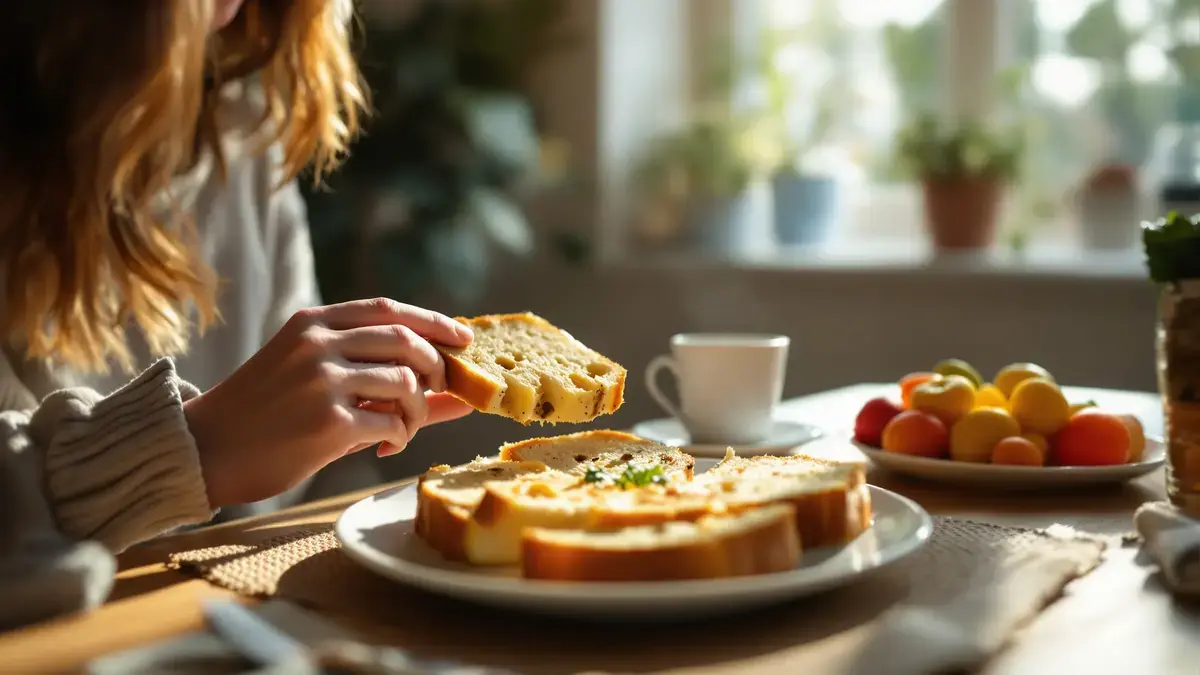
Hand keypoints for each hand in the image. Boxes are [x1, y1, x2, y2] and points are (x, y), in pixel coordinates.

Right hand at [184, 298, 474, 507]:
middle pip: (407, 341)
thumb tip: (452, 390)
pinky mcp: (328, 422)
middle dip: (435, 368)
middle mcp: (318, 343)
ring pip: (406, 382)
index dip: (434, 322)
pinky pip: (393, 424)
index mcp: (313, 322)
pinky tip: (385, 447)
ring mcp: (323, 380)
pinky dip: (401, 437)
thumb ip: (374, 371)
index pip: (389, 309)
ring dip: (419, 411)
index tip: (465, 340)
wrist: (206, 450)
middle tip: (436, 393)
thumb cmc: (265, 415)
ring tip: (402, 429)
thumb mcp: (312, 375)